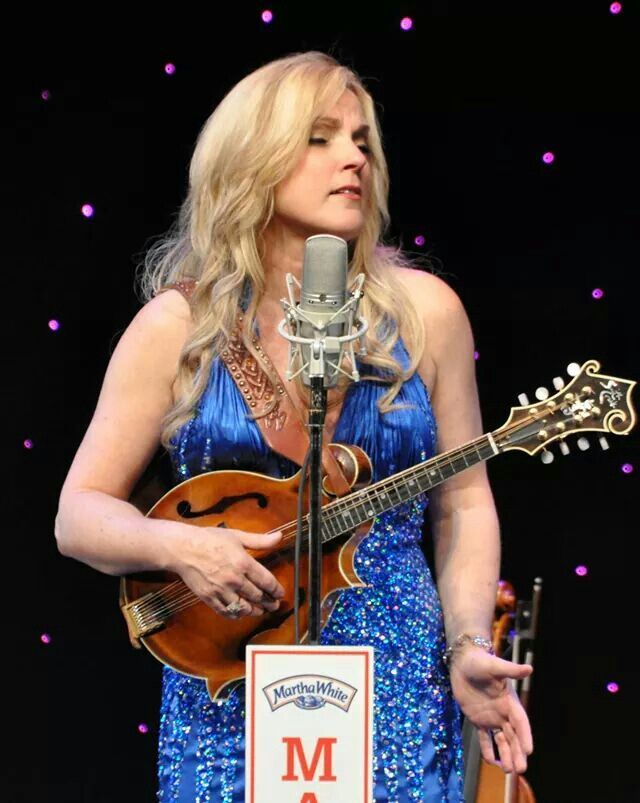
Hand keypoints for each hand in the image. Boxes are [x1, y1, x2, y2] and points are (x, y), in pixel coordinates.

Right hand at [169, 526, 284, 618]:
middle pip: (257, 596)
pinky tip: (241, 614)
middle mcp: (234, 579)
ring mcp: (221, 590)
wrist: (182, 548)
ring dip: (255, 611)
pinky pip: (225, 611)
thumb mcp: (237, 536)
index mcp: (243, 562)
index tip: (281, 593)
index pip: (266, 581)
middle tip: (274, 605)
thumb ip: (260, 540)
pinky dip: (235, 615)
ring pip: (243, 607)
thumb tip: (280, 536)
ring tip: (260, 611)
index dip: (276, 590)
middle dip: (269, 603)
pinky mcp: (209, 597)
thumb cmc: (209, 539)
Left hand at [448, 646, 532, 773]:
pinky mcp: (478, 719)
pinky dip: (488, 750)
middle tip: (520, 770)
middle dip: (517, 752)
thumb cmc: (480, 661)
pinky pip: (485, 738)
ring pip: (502, 740)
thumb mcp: (495, 666)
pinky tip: (491, 762)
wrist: (463, 661)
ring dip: (506, 755)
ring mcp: (491, 717)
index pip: (520, 722)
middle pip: (514, 736)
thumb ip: (511, 670)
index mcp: (510, 701)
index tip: (529, 751)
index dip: (525, 736)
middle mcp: (503, 712)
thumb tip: (529, 669)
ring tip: (509, 771)